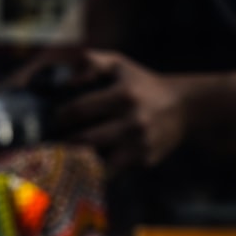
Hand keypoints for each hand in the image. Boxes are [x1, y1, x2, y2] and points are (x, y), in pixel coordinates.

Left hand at [55, 50, 186, 170]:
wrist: (183, 106)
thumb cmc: (140, 84)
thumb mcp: (119, 65)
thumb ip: (91, 62)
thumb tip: (66, 79)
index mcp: (124, 96)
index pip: (78, 110)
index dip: (60, 117)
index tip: (55, 120)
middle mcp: (133, 121)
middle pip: (84, 139)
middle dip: (63, 142)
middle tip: (52, 143)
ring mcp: (140, 144)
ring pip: (97, 162)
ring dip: (77, 162)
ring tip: (64, 159)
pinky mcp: (145, 161)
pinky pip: (112, 172)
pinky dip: (96, 172)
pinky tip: (85, 168)